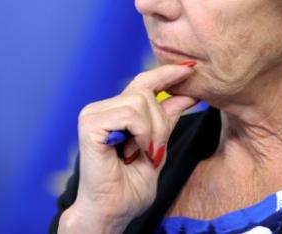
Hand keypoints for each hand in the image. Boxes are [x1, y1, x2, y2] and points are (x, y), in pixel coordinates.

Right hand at [58, 64, 197, 232]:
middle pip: (146, 92)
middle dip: (161, 123)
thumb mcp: (157, 148)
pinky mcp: (90, 124)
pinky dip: (142, 134)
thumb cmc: (128, 189)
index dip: (167, 74)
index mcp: (114, 112)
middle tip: (155, 151)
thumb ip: (167, 121)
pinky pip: (131, 114)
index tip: (191, 68)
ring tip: (143, 154)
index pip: (143, 82)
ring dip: (153, 131)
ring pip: (141, 102)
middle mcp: (101, 108)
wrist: (111, 214)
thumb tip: (186, 94)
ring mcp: (93, 114)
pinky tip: (134, 152)